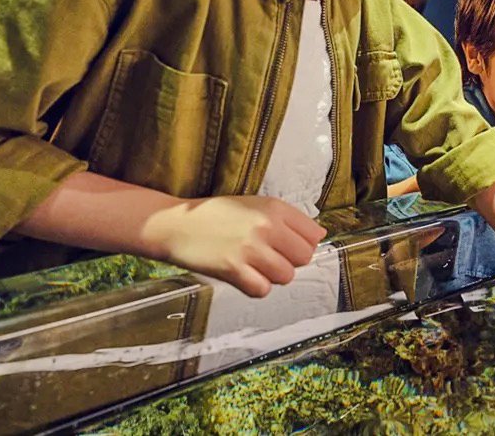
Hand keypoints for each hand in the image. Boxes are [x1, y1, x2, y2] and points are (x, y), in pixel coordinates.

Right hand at [153, 195, 326, 297]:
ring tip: (255, 265)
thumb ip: (286, 219)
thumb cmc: (215, 215)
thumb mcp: (254, 204)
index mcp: (273, 208)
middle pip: (304, 257)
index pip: (313, 234)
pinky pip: (263, 289)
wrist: (176, 224)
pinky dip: (256, 287)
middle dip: (290, 261)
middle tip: (269, 257)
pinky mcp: (233, 269)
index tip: (290, 246)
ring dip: (273, 275)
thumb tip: (318, 235)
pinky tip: (244, 275)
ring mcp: (250, 249)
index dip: (303, 244)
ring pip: (286, 276)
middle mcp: (265, 226)